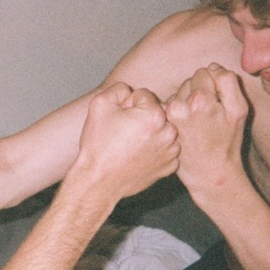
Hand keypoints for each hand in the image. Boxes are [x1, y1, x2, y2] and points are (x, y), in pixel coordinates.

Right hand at [77, 82, 179, 198]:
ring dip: (151, 134)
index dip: (126, 106)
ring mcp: (171, 152)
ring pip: (163, 130)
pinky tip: (139, 157)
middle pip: (157, 112)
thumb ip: (118, 88)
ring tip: (131, 146)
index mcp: (154, 114)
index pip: (144, 96)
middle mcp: (169, 132)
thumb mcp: (99, 105)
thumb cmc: (97, 145)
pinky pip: (166, 150)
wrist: (98, 181)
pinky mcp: (169, 167)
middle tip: (124, 134)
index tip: (118, 121)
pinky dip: (155, 151)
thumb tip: (131, 91)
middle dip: (142, 118)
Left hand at [165, 63, 248, 199]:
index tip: (216, 101)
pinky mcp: (160, 125)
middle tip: (207, 115)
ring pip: (178, 94)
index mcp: (199, 99)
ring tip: (196, 123)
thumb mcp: (238, 110)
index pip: (204, 71)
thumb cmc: (226, 142)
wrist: (207, 172)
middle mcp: (178, 105)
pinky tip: (184, 128)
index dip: (213, 84)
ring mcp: (166, 116)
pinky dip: (176, 113)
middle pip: (189, 82)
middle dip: (198, 92)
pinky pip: (169, 107)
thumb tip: (211, 67)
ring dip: (186, 102)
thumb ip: (227, 82)